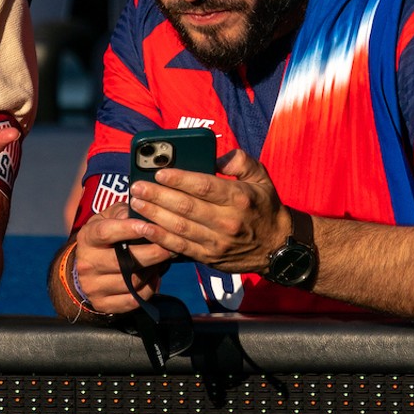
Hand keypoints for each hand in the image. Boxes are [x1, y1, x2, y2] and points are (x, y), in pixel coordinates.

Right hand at [72, 202, 174, 313]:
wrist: (86, 269)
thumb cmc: (105, 238)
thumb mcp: (108, 219)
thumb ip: (122, 212)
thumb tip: (140, 210)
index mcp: (87, 238)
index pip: (106, 232)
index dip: (129, 229)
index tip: (150, 226)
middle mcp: (87, 263)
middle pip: (123, 262)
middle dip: (152, 254)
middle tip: (171, 247)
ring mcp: (93, 286)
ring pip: (132, 281)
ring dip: (153, 271)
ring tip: (163, 261)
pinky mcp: (102, 304)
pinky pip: (134, 299)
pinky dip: (149, 289)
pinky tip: (154, 277)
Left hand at [126, 148, 288, 273]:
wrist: (277, 246)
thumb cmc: (264, 206)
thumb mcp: (261, 176)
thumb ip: (239, 161)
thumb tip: (214, 156)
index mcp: (239, 197)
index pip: (204, 186)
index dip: (179, 179)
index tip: (159, 172)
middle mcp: (227, 221)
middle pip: (186, 207)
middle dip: (157, 196)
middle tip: (137, 187)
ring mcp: (217, 242)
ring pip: (179, 228)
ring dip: (154, 215)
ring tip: (136, 203)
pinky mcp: (209, 257)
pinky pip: (180, 248)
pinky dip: (160, 238)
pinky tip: (144, 228)